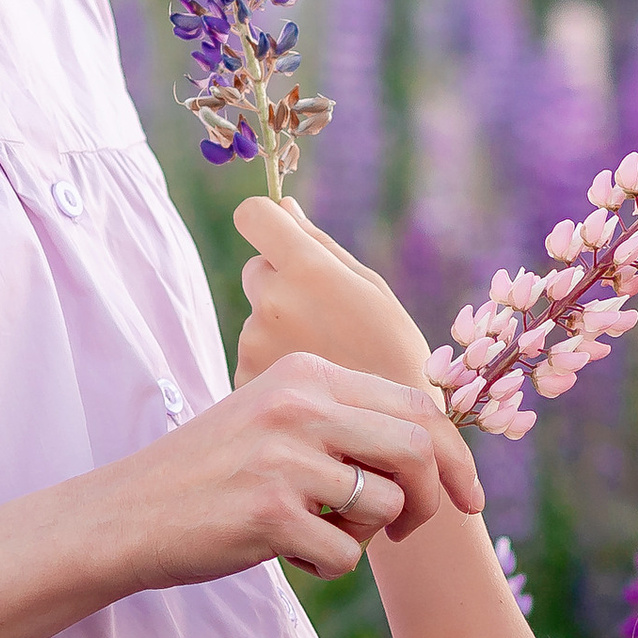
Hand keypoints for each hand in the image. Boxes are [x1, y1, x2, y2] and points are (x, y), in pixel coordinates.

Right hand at [114, 350, 483, 589]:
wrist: (125, 515)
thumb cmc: (211, 474)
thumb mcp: (274, 417)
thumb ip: (343, 418)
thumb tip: (437, 447)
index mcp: (307, 373)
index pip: (416, 403)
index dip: (455, 456)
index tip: (468, 498)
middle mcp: (300, 405)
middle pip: (418, 449)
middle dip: (432, 500)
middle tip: (406, 532)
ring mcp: (284, 458)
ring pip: (388, 504)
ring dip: (368, 536)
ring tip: (322, 535)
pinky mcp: (270, 514)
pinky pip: (348, 554)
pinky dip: (331, 567)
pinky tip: (292, 557)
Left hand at [235, 197, 439, 394]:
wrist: (391, 431)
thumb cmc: (393, 352)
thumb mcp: (370, 289)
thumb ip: (320, 244)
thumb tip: (285, 207)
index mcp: (307, 269)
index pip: (253, 216)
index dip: (266, 221)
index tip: (282, 236)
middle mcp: (271, 300)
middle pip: (256, 268)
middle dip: (281, 281)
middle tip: (324, 315)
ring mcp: (253, 341)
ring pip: (257, 314)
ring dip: (280, 326)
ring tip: (324, 355)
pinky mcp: (243, 376)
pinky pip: (253, 352)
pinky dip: (273, 361)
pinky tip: (308, 379)